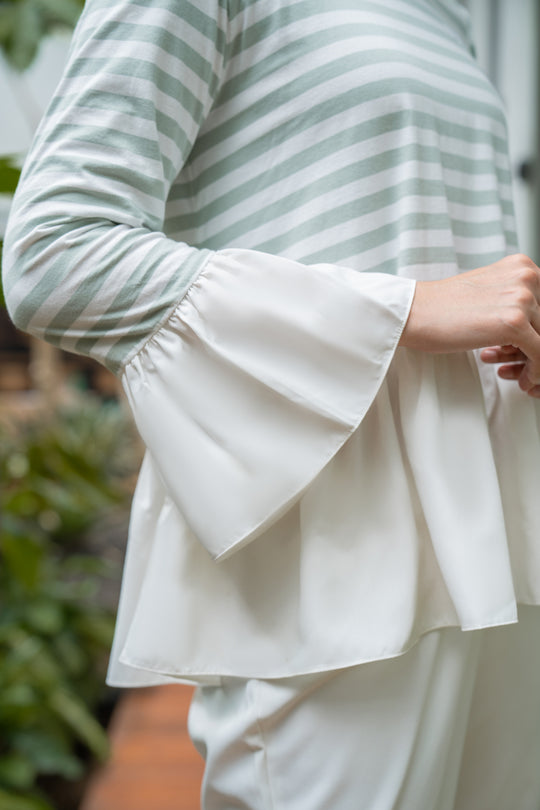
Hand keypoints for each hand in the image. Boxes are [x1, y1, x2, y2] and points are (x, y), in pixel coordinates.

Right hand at [399, 253, 539, 396]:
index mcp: (523, 267)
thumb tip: (534, 330)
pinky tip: (524, 380)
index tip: (532, 349)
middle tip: (525, 365)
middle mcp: (527, 277)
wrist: (412, 312)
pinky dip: (536, 373)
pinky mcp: (513, 324)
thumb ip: (515, 302)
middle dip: (538, 349)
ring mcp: (521, 298)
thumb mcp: (489, 294)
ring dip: (536, 363)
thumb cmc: (442, 309)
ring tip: (523, 376)